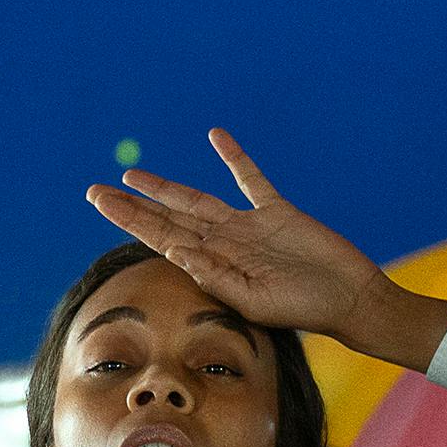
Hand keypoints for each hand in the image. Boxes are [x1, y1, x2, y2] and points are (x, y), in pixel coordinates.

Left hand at [88, 130, 443, 363]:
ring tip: (133, 175)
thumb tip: (177, 252)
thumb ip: (218, 277)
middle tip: (95, 192)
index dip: (130, 219)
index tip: (101, 202)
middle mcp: (224, 244)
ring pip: (197, 200)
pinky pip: (250, 179)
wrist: (351, 300)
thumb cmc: (305, 309)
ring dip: (165, 188)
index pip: (162, 238)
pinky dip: (234, 158)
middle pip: (169, 218)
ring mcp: (248, 227)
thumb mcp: (256, 301)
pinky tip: (215, 137)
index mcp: (214, 266)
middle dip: (132, 206)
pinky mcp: (277, 212)